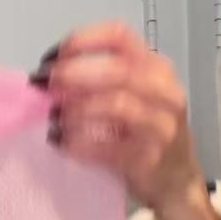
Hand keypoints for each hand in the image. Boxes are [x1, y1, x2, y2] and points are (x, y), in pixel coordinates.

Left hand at [32, 21, 220, 219]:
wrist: (176, 182)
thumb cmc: (144, 134)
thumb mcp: (134, 97)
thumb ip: (100, 81)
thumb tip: (46, 77)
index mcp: (156, 67)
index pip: (120, 36)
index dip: (82, 41)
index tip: (51, 56)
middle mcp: (165, 91)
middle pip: (119, 70)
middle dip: (74, 74)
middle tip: (44, 85)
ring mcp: (161, 126)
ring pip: (116, 104)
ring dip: (76, 110)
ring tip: (53, 119)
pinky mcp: (149, 158)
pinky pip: (108, 146)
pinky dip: (79, 143)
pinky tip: (61, 143)